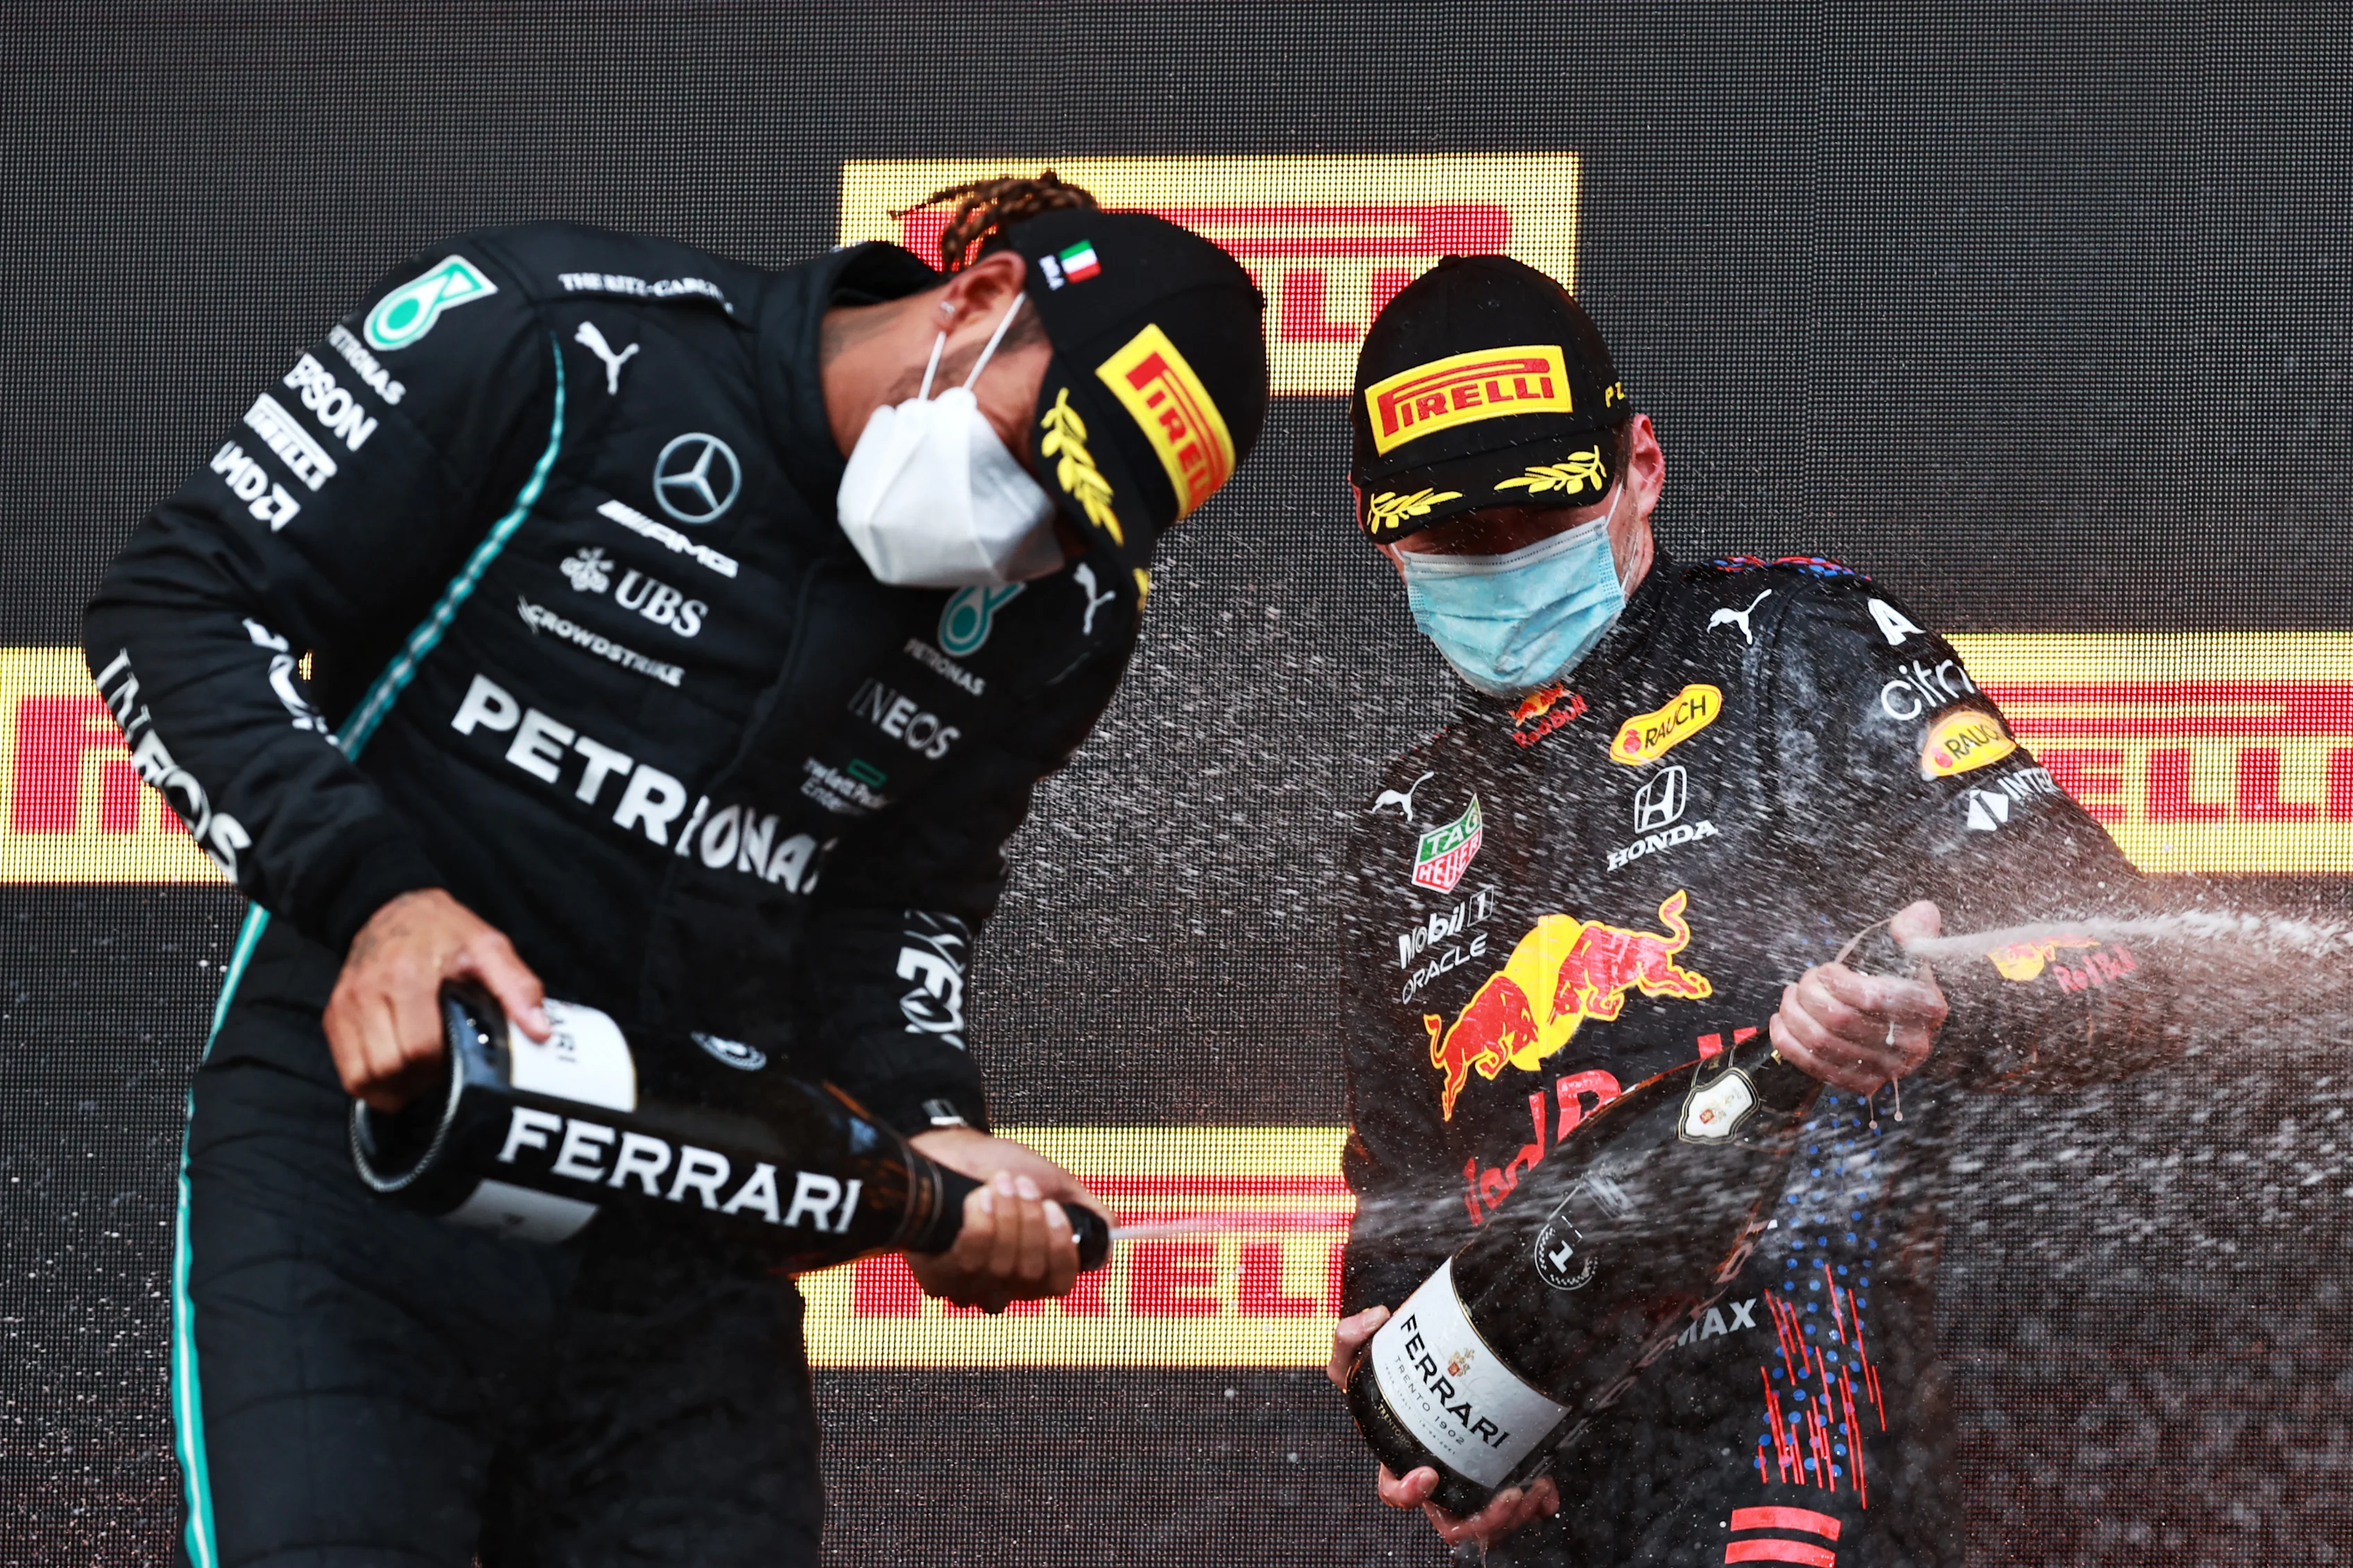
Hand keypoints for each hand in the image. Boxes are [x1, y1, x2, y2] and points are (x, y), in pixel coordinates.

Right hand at [324, 888, 546, 1111]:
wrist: (395, 909)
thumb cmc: (447, 933)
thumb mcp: (490, 948)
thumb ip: (517, 988)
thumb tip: (540, 1032)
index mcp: (408, 976)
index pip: (419, 1049)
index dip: (444, 1063)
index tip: (460, 1055)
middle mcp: (368, 992)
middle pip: (390, 1068)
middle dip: (420, 1078)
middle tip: (443, 1066)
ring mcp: (346, 1006)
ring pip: (364, 1077)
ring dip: (396, 1085)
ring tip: (421, 1070)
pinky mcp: (334, 1016)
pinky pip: (348, 1072)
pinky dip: (373, 1082)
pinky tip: (398, 1069)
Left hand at [905, 1128, 1107, 1312]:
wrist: (949, 1149)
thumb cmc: (998, 1167)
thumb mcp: (1054, 1185)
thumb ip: (1087, 1211)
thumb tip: (1115, 1231)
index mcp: (1034, 1273)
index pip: (1059, 1284)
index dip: (1061, 1248)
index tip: (1054, 1207)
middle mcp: (1003, 1289)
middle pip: (1031, 1273)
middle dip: (1028, 1220)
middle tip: (1020, 1183)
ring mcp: (970, 1288)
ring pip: (1001, 1266)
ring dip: (1005, 1215)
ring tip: (998, 1183)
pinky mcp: (939, 1277)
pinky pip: (969, 1259)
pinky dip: (979, 1221)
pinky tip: (977, 1198)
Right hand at [1328, 1306, 1560, 1546]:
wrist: (1437, 1361)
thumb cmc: (1396, 1373)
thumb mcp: (1361, 1355)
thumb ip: (1351, 1335)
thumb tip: (1376, 1318)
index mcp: (1401, 1457)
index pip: (1396, 1491)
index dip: (1409, 1493)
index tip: (1429, 1475)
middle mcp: (1438, 1476)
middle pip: (1454, 1520)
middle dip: (1483, 1519)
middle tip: (1507, 1496)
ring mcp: (1470, 1476)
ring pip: (1489, 1517)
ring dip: (1515, 1513)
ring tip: (1534, 1487)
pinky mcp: (1500, 1472)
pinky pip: (1520, 1502)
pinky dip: (1537, 1502)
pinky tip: (1546, 1487)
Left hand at [1771, 900, 1947, 1092]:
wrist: (1898, 1020)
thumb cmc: (1895, 981)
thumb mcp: (1907, 952)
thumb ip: (1915, 930)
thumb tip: (1921, 913)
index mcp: (1927, 1008)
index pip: (1873, 997)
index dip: (1838, 981)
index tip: (1827, 969)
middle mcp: (1911, 1044)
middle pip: (1841, 1020)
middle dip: (1809, 994)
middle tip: (1803, 981)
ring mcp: (1886, 1068)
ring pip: (1824, 1042)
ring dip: (1794, 1015)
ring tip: (1790, 997)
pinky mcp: (1862, 1084)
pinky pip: (1816, 1067)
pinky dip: (1789, 1043)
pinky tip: (1781, 1022)